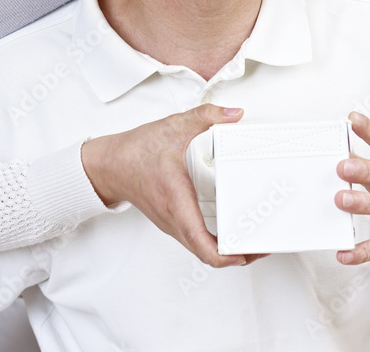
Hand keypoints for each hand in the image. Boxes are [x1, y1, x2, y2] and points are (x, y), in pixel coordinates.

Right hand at [81, 104, 256, 267]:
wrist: (108, 164)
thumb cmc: (134, 152)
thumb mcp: (173, 127)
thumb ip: (205, 116)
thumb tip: (233, 114)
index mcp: (176, 200)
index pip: (201, 242)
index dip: (227, 255)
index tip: (247, 252)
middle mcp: (174, 219)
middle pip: (207, 254)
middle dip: (237, 255)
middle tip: (260, 245)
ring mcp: (171, 224)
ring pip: (201, 250)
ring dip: (225, 251)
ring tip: (249, 241)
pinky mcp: (170, 221)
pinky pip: (195, 241)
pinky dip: (214, 243)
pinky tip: (227, 231)